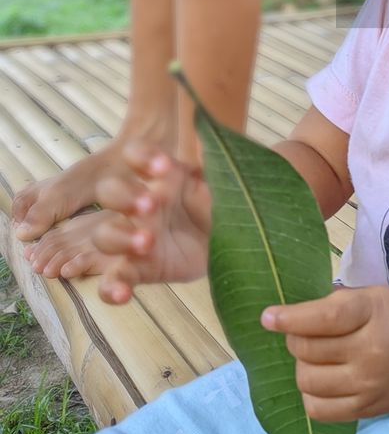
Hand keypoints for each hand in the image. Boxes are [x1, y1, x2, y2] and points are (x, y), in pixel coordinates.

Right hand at [91, 142, 211, 303]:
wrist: (237, 245)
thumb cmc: (226, 206)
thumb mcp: (225, 184)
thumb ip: (217, 167)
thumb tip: (216, 140)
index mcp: (162, 176)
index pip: (136, 155)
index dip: (142, 156)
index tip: (164, 166)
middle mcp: (142, 205)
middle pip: (111, 192)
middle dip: (125, 196)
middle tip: (152, 205)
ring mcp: (135, 238)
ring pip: (106, 234)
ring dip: (120, 237)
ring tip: (147, 242)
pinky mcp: (138, 270)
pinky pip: (114, 279)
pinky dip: (111, 288)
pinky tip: (121, 294)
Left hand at [261, 285, 388, 422]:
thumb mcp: (376, 297)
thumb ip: (337, 303)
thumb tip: (290, 318)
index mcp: (373, 314)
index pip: (324, 318)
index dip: (290, 318)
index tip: (267, 317)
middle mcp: (370, 352)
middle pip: (308, 350)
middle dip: (295, 339)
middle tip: (304, 333)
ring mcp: (368, 386)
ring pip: (307, 380)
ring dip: (302, 366)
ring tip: (316, 357)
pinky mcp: (366, 410)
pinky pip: (318, 410)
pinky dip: (311, 394)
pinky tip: (322, 380)